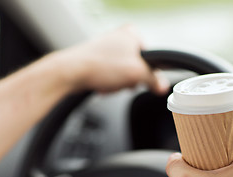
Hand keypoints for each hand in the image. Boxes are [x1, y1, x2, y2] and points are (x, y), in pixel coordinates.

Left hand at [53, 26, 168, 94]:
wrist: (70, 72)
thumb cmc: (99, 65)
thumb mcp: (136, 73)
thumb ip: (154, 80)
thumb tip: (162, 86)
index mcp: (131, 34)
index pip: (151, 58)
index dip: (147, 73)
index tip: (142, 81)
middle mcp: (119, 38)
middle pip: (136, 67)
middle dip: (129, 80)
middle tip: (122, 82)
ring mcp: (107, 49)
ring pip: (122, 74)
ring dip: (117, 84)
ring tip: (108, 83)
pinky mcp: (97, 60)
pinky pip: (110, 76)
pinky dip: (107, 83)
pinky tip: (101, 85)